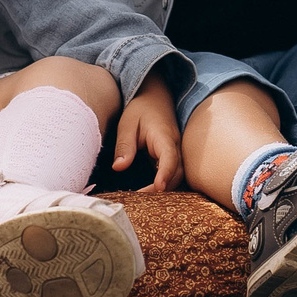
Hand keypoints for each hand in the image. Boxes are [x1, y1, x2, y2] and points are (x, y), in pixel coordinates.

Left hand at [112, 78, 182, 193]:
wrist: (155, 97)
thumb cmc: (140, 109)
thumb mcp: (127, 123)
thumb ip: (124, 145)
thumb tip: (118, 167)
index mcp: (164, 136)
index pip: (169, 156)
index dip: (165, 173)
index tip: (158, 188)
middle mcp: (174, 145)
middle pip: (177, 172)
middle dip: (163, 188)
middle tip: (140, 199)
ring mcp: (176, 151)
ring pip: (177, 175)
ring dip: (164, 188)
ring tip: (143, 198)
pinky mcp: (172, 156)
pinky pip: (173, 173)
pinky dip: (164, 183)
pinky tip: (150, 191)